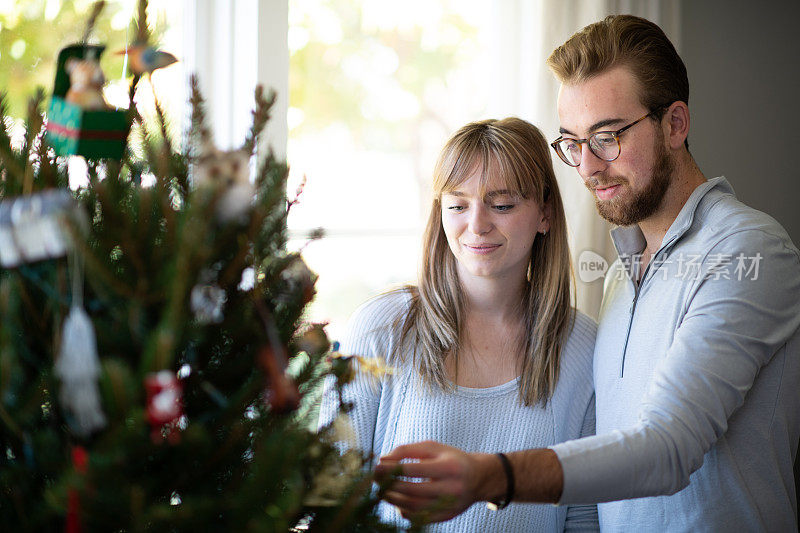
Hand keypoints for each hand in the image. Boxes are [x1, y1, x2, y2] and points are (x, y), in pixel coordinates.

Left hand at [375, 441, 501, 523]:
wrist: (478, 478)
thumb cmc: (451, 459)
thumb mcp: (433, 447)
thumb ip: (407, 450)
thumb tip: (383, 459)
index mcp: (449, 467)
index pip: (415, 469)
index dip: (392, 468)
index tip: (376, 466)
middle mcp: (452, 488)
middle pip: (413, 490)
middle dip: (389, 485)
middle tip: (374, 479)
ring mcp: (451, 505)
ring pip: (414, 507)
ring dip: (393, 500)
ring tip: (380, 491)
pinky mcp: (447, 516)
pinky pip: (420, 518)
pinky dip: (404, 511)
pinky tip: (396, 502)